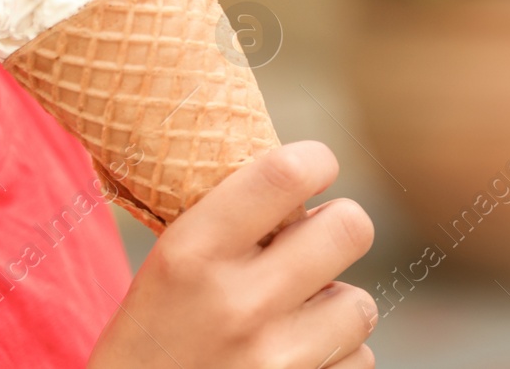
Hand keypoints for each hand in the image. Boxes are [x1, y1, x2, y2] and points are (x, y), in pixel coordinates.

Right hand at [87, 142, 377, 368]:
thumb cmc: (148, 339)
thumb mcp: (164, 268)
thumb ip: (224, 226)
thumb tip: (298, 182)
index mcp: (192, 253)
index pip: (284, 174)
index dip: (315, 161)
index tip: (316, 167)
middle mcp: (238, 302)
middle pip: (349, 229)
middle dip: (340, 228)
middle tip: (319, 236)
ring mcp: (274, 359)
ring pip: (360, 304)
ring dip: (336, 305)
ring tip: (299, 312)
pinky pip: (358, 361)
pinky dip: (336, 358)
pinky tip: (296, 357)